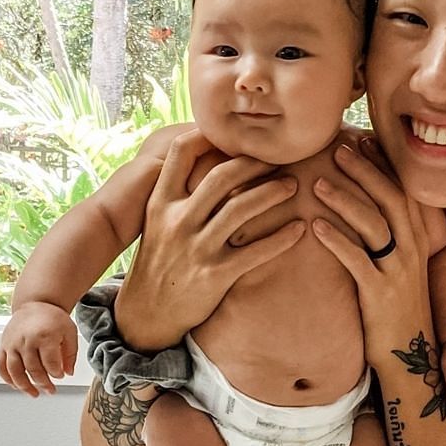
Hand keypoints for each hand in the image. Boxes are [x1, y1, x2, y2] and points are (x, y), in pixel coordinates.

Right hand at [0, 300, 79, 396]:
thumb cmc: (53, 318)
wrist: (36, 303)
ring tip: (34, 393)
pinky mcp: (4, 345)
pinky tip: (16, 386)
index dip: (57, 373)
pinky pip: (1, 365)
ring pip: (15, 371)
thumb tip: (68, 373)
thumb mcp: (69, 332)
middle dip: (43, 383)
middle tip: (51, 389)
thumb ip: (71, 354)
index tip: (60, 376)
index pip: (50, 363)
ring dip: (24, 386)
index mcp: (45, 336)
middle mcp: (26, 340)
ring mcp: (12, 343)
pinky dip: (7, 378)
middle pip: (33, 369)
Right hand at [117, 130, 307, 350]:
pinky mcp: (215, 275)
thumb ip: (178, 194)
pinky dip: (282, 238)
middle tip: (280, 158)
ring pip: (241, 209)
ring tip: (293, 185)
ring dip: (273, 192)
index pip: (182, 153)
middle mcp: (177, 221)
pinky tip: (300, 229)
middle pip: (221, 176)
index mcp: (161, 203)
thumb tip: (207, 159)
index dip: (210, 135)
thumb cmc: (159, 261)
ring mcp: (196, 248)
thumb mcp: (157, 222)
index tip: (237, 132)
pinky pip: (256, 252)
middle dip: (255, 163)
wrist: (146, 313)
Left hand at [310, 140, 433, 361]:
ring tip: (316, 183)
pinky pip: (357, 261)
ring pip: (373, 225)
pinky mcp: (381, 294)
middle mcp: (413, 250)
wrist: (410, 355)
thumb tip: (364, 204)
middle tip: (336, 149)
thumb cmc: (397, 306)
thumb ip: (388, 235)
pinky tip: (315, 226)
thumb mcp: (399, 266)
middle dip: (364, 171)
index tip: (361, 142)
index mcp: (418, 239)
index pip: (403, 190)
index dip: (383, 164)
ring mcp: (398, 272)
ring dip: (344, 200)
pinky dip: (337, 241)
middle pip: (390, 198)